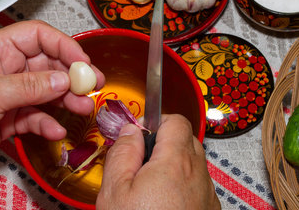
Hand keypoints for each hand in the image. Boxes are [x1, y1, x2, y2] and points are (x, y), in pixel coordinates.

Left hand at [0, 20, 104, 179]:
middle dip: (71, 75)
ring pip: (44, 92)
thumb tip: (64, 78)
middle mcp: (1, 69)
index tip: (83, 63)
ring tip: (82, 108)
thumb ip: (30, 86)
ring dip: (64, 100)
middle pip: (46, 64)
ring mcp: (4, 95)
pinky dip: (46, 122)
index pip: (37, 36)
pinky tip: (55, 130)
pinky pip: (33, 117)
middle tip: (92, 87)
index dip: (64, 46)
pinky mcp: (3, 119)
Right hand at [96, 115, 220, 209]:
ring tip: (149, 186)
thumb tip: (131, 131)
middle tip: (141, 161)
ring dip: (174, 165)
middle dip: (164, 142)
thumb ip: (122, 152)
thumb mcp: (115, 190)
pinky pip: (198, 186)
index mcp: (175, 162)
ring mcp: (207, 195)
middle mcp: (198, 176)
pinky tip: (163, 203)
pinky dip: (183, 185)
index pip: (176, 121)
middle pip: (187, 140)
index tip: (139, 134)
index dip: (155, 121)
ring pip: (193, 164)